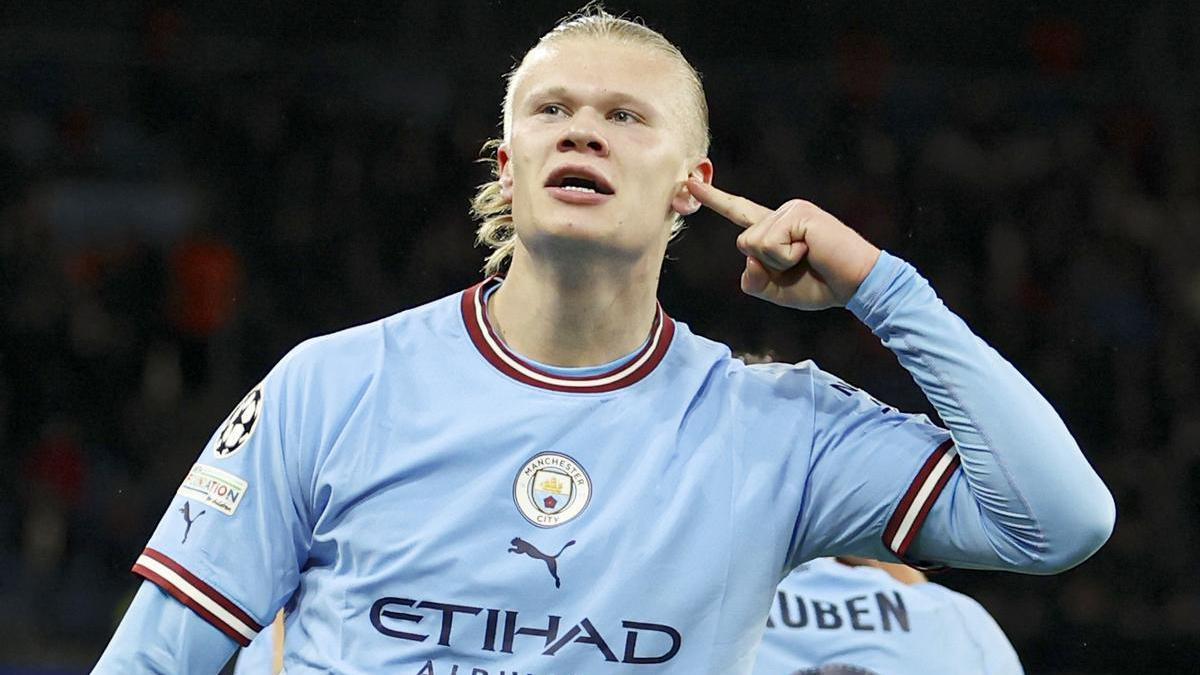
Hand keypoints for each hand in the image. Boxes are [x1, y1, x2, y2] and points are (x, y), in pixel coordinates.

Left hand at [687, 178, 880, 309]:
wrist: (856, 285)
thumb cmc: (820, 286)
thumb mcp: (775, 289)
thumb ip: (752, 279)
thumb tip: (748, 255)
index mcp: (775, 229)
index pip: (739, 212)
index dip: (715, 198)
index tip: (691, 183)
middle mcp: (781, 214)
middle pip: (744, 242)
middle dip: (767, 266)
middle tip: (801, 265)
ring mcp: (791, 210)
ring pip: (754, 243)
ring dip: (779, 262)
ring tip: (808, 257)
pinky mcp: (800, 213)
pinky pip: (770, 243)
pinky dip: (787, 257)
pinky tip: (811, 251)